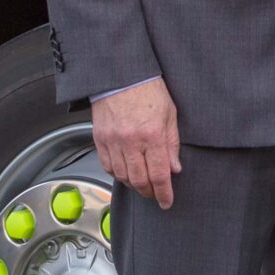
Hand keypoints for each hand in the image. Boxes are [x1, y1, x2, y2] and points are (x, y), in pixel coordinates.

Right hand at [91, 77, 180, 207]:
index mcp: (152, 134)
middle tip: (155, 194)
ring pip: (122, 176)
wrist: (121, 74)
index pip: (159, 174)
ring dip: (133, 184)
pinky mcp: (100, 138)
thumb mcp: (170, 113)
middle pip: (139, 180)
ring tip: (141, 184)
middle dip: (149, 192)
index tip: (167, 201)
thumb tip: (174, 168)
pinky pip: (107, 165)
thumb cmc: (148, 89)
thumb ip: (172, 143)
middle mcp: (131, 141)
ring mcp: (113, 141)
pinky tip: (125, 171)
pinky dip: (117, 173)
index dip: (164, 193)